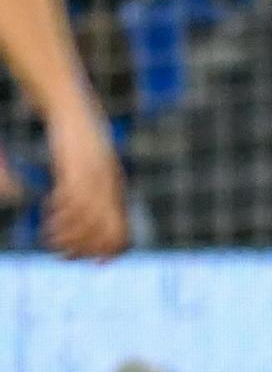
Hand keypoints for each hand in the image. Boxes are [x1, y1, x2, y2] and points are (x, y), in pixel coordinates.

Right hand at [43, 115, 127, 259]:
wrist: (73, 107)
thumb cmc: (81, 140)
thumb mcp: (94, 168)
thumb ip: (97, 191)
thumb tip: (85, 215)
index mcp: (116, 188)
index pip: (122, 232)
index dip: (110, 252)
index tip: (95, 263)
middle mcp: (109, 184)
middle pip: (105, 231)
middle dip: (84, 248)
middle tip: (62, 254)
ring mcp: (93, 175)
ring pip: (86, 217)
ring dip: (66, 233)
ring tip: (50, 236)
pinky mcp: (75, 164)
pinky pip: (72, 195)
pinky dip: (59, 210)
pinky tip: (48, 209)